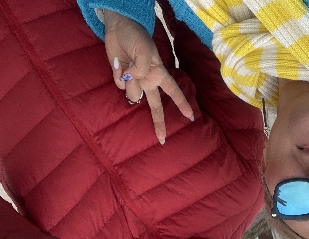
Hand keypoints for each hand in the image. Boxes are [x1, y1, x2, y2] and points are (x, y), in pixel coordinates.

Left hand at [104, 10, 193, 143]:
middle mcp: (148, 81)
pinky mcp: (122, 79)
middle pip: (155, 106)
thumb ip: (141, 69)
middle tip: (162, 140)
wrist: (118, 28)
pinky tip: (119, 64)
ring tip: (128, 64)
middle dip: (159, 123)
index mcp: (159, 74)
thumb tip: (133, 80)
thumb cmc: (137, 38)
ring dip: (129, 81)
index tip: (190, 116)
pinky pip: (120, 86)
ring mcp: (135, 81)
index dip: (182, 104)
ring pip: (133, 93)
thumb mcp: (144, 51)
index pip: (173, 92)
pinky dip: (118, 75)